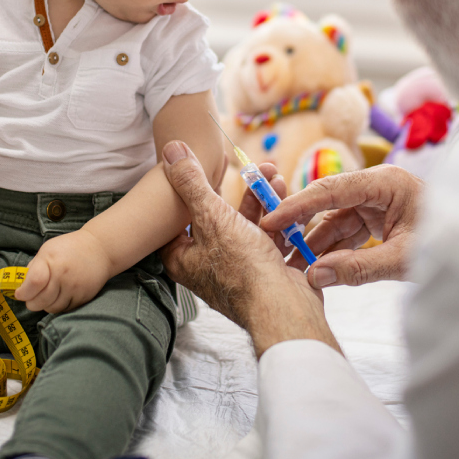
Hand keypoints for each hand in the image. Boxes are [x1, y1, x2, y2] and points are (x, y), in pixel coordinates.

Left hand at [14, 230, 111, 313]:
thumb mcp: (47, 250)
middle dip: (31, 302)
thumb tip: (22, 286)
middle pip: (40, 301)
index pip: (33, 283)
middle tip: (30, 298)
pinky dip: (58, 305)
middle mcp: (63, 275)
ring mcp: (75, 287)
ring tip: (46, 296)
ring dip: (45, 305)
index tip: (20, 293)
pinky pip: (65, 309)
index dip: (23, 292)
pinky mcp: (84, 296)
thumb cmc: (69, 248)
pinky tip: (59, 296)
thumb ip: (34, 267)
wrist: (100, 249)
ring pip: (52, 308)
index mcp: (51, 261)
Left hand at [160, 141, 339, 357]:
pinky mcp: (264, 271)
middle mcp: (206, 264)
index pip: (178, 217)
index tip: (205, 167)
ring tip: (275, 176)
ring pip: (247, 224)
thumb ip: (191, 183)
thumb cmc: (242, 268)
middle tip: (254, 168)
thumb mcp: (212, 217)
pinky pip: (268, 237)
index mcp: (183, 257)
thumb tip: (171, 151)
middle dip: (239, 188)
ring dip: (262, 198)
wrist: (284, 308)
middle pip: (218, 216)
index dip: (190, 189)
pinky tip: (286, 199)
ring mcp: (238, 269)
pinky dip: (277, 218)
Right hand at [261, 164, 422, 288]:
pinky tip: (315, 268)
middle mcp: (376, 187)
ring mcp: (376, 203)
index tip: (269, 220)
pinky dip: (332, 252)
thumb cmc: (451, 244)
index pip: (330, 190)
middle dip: (300, 227)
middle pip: (327, 204)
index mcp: (384, 182)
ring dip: (315, 245)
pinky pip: (347, 233)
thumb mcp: (403, 259)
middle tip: (273, 247)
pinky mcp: (378, 220)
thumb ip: (358, 268)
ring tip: (290, 267)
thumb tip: (314, 276)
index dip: (296, 205)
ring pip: (334, 222)